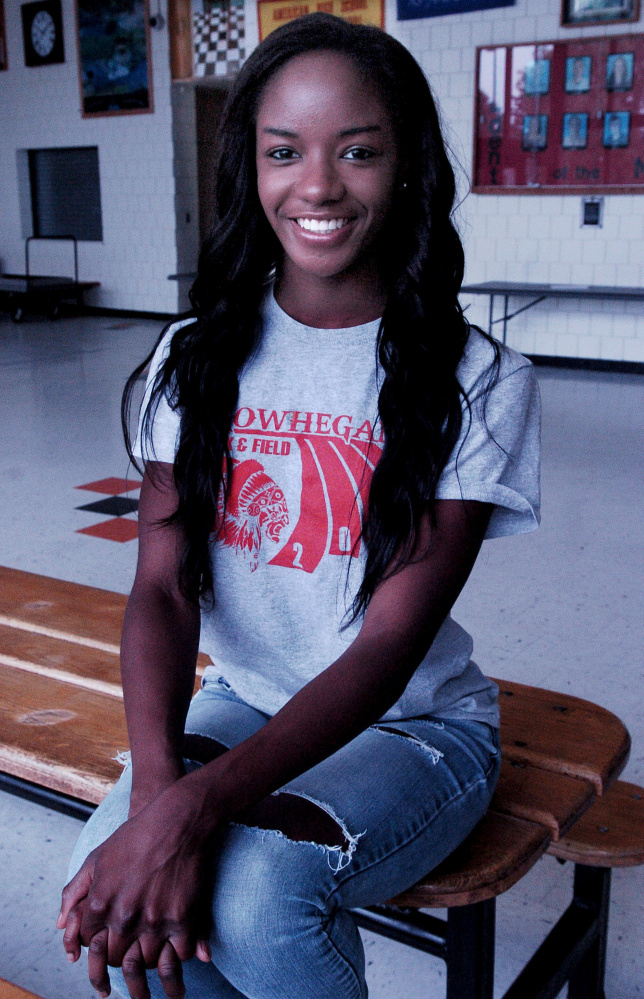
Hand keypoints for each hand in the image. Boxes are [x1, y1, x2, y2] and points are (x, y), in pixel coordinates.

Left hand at [58, 783, 214, 998]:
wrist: (176, 820)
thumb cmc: (135, 836)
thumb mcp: (96, 858)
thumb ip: (74, 893)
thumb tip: (59, 925)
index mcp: (100, 904)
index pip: (91, 945)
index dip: (99, 948)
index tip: (109, 950)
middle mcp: (124, 917)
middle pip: (117, 959)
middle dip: (122, 961)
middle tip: (132, 963)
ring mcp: (154, 920)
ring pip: (147, 962)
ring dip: (150, 963)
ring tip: (158, 964)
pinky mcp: (183, 918)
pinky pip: (180, 954)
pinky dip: (179, 955)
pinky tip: (181, 950)